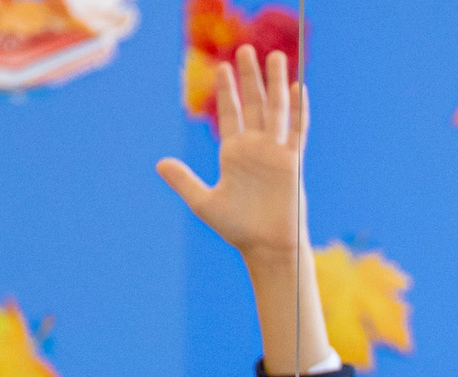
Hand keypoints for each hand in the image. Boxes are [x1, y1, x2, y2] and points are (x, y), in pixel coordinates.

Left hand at [155, 45, 334, 375]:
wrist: (267, 247)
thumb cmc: (237, 229)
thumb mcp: (204, 203)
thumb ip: (184, 181)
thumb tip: (159, 163)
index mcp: (234, 154)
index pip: (231, 114)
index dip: (227, 91)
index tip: (223, 68)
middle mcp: (256, 149)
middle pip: (254, 104)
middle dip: (250, 78)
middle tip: (245, 49)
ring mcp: (275, 153)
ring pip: (277, 110)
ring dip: (275, 84)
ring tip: (274, 56)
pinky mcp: (292, 161)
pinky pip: (297, 129)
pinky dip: (298, 109)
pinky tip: (297, 88)